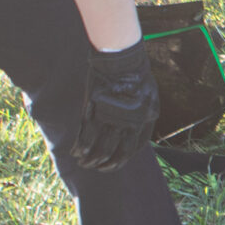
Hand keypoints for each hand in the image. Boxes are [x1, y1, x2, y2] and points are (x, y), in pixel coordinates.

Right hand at [73, 42, 158, 170]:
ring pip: (100, 150)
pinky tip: (76, 152)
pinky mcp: (94, 111)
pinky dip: (80, 147)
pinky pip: (86, 137)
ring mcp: (112, 118)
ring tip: (84, 162)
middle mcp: (131, 122)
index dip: (124, 158)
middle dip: (107, 164)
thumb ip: (144, 112)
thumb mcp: (149, 94)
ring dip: (91, 160)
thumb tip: (138, 127)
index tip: (115, 161)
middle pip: (118, 153)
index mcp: (146, 118)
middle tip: (98, 167)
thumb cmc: (134, 72)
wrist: (121, 56)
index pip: (136, 147)